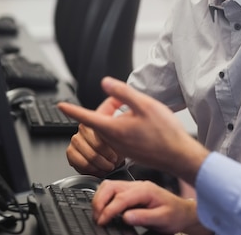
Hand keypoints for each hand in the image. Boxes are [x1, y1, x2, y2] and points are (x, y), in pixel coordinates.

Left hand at [58, 77, 209, 184]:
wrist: (179, 156)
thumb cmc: (165, 132)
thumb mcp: (144, 105)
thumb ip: (123, 93)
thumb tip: (106, 83)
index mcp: (114, 129)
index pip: (86, 118)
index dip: (72, 110)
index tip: (61, 106)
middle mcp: (114, 142)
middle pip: (101, 120)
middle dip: (109, 107)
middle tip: (124, 99)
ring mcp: (122, 149)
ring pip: (111, 128)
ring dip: (118, 117)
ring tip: (137, 112)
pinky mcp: (130, 153)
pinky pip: (120, 136)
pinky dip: (125, 126)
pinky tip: (142, 124)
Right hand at [93, 180, 211, 234]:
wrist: (182, 212)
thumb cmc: (174, 215)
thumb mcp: (162, 219)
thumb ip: (144, 217)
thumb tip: (125, 217)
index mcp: (145, 190)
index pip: (121, 198)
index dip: (109, 210)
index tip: (102, 221)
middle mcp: (138, 185)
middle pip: (110, 186)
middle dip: (99, 201)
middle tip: (97, 218)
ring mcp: (134, 187)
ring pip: (109, 186)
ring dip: (100, 198)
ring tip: (98, 214)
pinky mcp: (131, 191)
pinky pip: (112, 189)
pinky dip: (104, 197)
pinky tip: (104, 208)